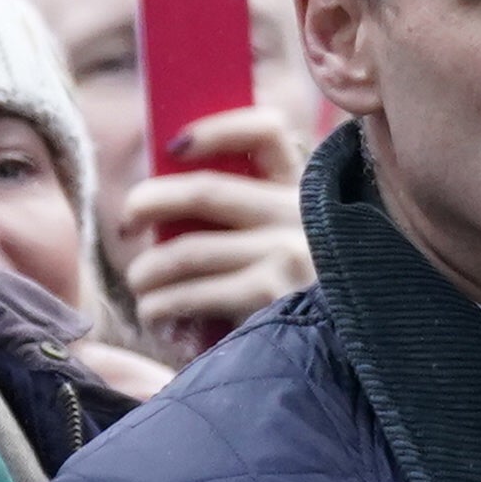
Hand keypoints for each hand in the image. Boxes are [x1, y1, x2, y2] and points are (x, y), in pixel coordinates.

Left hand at [114, 107, 312, 355]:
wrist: (351, 351)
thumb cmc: (303, 294)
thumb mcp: (294, 239)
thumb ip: (248, 213)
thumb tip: (162, 202)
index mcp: (306, 191)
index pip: (267, 131)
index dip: (215, 129)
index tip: (175, 146)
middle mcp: (302, 215)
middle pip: (202, 191)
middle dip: (145, 203)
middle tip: (129, 224)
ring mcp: (290, 253)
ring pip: (184, 251)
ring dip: (146, 272)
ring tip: (143, 285)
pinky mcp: (273, 294)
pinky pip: (188, 294)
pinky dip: (158, 307)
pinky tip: (158, 318)